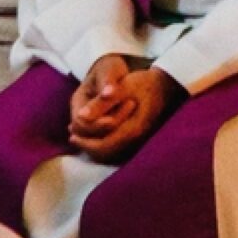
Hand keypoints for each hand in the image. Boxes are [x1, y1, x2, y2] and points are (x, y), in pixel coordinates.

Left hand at [69, 65, 184, 162]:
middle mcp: (137, 139)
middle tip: (72, 136)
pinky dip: (103, 142)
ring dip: (94, 145)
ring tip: (80, 134)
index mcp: (132, 129)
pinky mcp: (139, 136)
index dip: (85, 142)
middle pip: (106, 154)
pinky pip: (118, 147)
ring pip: (112, 153)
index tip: (71, 132)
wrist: (167, 85)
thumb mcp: (121, 87)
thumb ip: (101, 103)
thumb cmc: (144, 83)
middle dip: (87, 146)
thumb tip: (80, 117)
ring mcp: (139, 139)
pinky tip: (95, 132)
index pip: (103, 146)